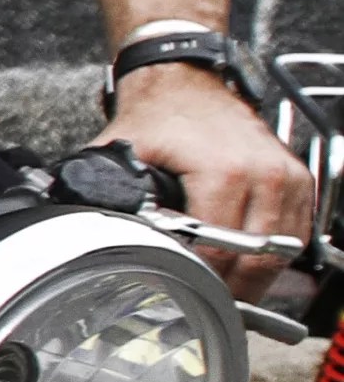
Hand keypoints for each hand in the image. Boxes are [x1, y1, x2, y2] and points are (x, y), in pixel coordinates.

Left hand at [95, 63, 316, 300]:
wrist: (187, 79)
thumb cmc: (159, 113)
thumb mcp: (121, 151)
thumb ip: (103, 190)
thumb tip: (81, 225)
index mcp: (223, 171)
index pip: (218, 250)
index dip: (201, 279)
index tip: (186, 293)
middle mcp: (264, 174)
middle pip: (257, 259)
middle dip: (232, 289)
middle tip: (209, 303)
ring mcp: (287, 176)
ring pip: (283, 252)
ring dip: (257, 277)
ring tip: (229, 290)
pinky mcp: (300, 179)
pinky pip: (298, 233)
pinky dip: (277, 254)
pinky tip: (251, 263)